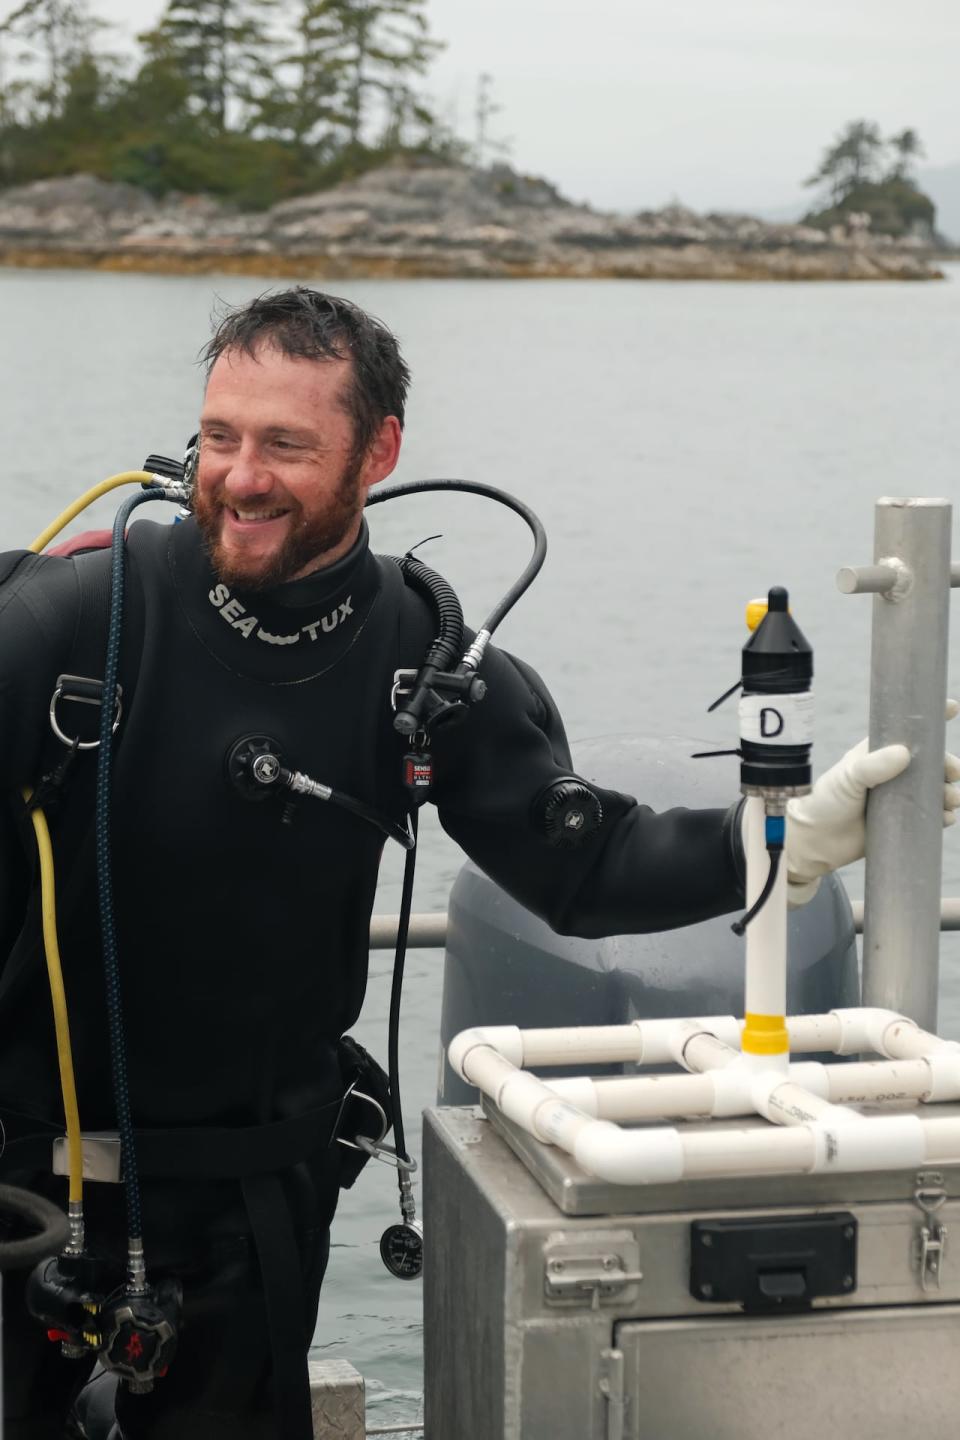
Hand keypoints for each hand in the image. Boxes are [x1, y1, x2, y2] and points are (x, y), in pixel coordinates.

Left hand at [784, 700, 959, 904]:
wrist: (817, 840)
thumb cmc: (827, 801)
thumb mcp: (848, 778)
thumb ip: (873, 766)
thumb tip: (904, 753)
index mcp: (879, 753)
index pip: (907, 730)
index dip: (931, 718)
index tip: (952, 706)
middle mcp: (893, 773)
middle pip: (931, 763)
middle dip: (947, 765)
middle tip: (953, 772)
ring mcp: (900, 798)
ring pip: (935, 790)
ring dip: (949, 792)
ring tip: (951, 799)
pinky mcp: (903, 822)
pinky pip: (931, 816)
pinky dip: (943, 816)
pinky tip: (946, 817)